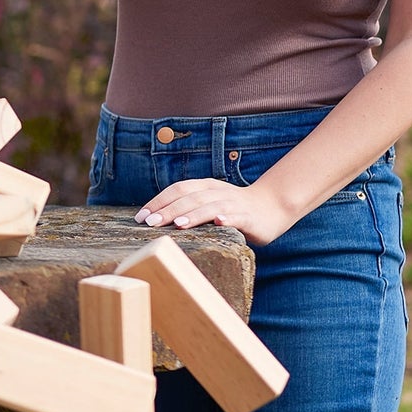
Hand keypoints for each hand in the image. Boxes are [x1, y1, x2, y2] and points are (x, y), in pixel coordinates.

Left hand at [134, 177, 294, 246]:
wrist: (271, 206)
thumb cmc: (232, 208)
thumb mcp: (207, 203)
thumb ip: (187, 207)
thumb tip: (154, 219)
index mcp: (204, 187)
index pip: (177, 190)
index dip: (158, 201)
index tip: (140, 217)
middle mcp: (216, 192)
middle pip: (189, 198)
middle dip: (168, 210)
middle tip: (150, 222)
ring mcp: (232, 203)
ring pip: (210, 206)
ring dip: (193, 214)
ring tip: (179, 224)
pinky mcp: (248, 216)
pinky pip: (236, 216)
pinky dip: (227, 217)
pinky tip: (219, 222)